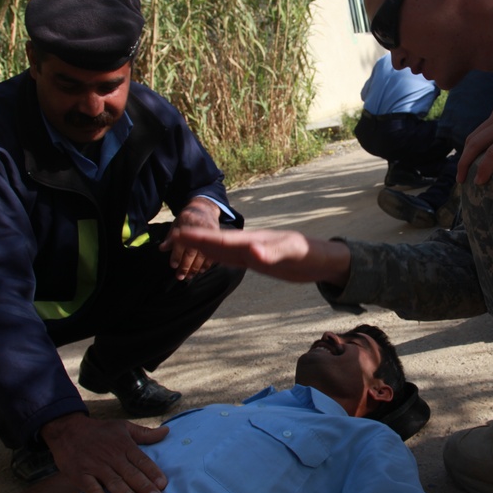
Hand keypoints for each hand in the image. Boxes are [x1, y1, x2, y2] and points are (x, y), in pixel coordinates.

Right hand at [41, 413, 169, 492]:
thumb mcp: (123, 426)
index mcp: (124, 445)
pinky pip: (92, 489)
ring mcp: (96, 466)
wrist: (67, 430)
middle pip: (131, 473)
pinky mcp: (80, 475)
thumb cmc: (99, 430)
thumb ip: (144, 433)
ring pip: (114, 482)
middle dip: (144, 487)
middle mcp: (111, 456)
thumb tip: (167, 431)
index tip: (163, 484)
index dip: (153, 472)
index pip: (141, 460)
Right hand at [161, 227, 351, 286]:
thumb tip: (251, 252)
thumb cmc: (309, 255)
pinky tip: (210, 257)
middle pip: (216, 242)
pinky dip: (216, 256)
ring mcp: (252, 251)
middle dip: (194, 240)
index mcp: (252, 241)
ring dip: (202, 248)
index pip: (220, 239)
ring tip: (182, 244)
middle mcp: (249, 243)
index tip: (178, 233)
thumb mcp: (291, 255)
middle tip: (170, 237)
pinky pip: (231, 257)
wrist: (322, 258)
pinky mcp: (258, 259)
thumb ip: (272, 253)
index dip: (199, 238)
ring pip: (221, 249)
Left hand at [165, 197, 220, 278]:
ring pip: (203, 254)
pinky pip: (213, 252)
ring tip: (189, 277)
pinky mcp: (217, 237)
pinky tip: (201, 271)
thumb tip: (162, 249)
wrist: (205, 208)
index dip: (176, 254)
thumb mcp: (177, 223)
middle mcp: (199, 228)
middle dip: (185, 265)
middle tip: (180, 276)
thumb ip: (171, 237)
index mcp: (186, 223)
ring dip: (195, 267)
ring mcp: (210, 233)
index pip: (181, 242)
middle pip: (192, 250)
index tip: (173, 265)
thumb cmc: (187, 218)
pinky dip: (207, 264)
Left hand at [457, 94, 492, 184]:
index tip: (466, 165)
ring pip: (478, 145)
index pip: (478, 132)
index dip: (468, 150)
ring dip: (467, 164)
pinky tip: (480, 180)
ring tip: (464, 182)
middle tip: (460, 178)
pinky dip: (484, 167)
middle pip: (473, 139)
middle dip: (462, 159)